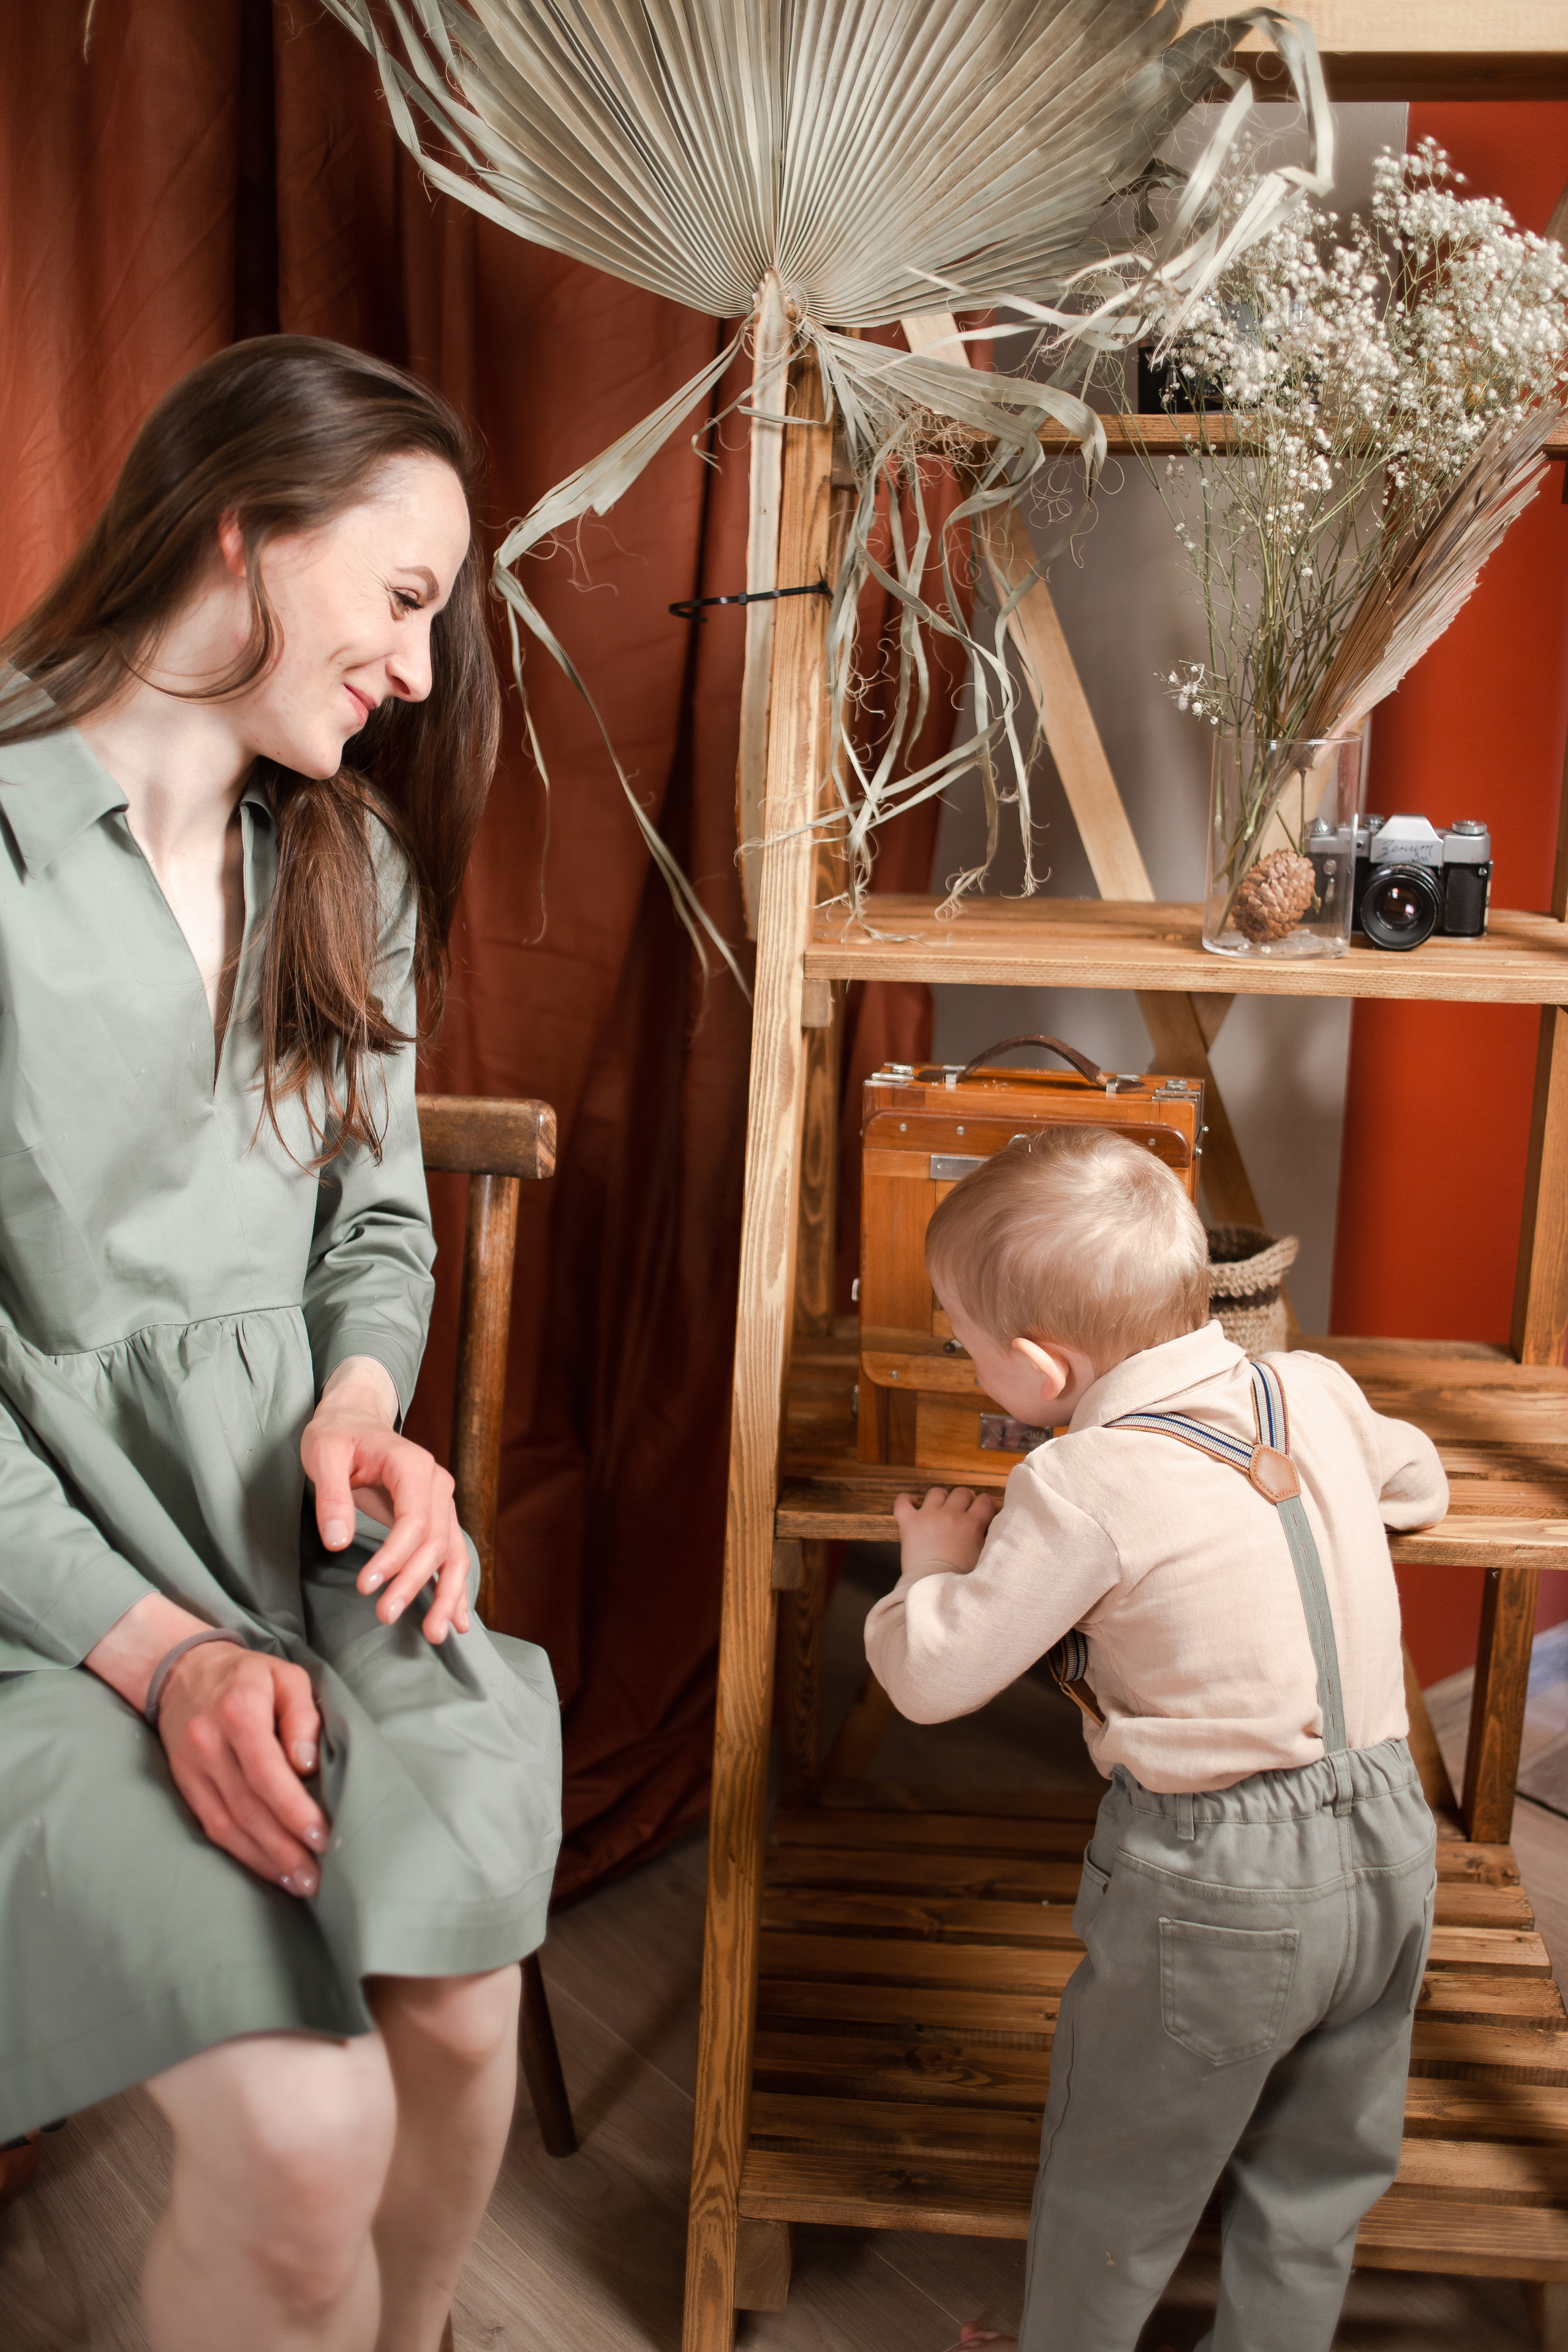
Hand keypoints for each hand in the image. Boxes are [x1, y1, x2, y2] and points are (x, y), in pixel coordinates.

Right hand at [157, 1640, 327, 1896]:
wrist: (182, 1670)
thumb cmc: (248, 1675)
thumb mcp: (286, 1675)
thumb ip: (302, 1715)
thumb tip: (306, 1763)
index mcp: (238, 1711)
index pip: (266, 1771)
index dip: (293, 1809)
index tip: (321, 1836)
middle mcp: (209, 1743)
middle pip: (248, 1806)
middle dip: (284, 1847)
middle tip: (317, 1877)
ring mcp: (191, 1767)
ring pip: (228, 1824)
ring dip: (265, 1859)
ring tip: (299, 1882)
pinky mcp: (184, 1784)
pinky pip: (211, 1826)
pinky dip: (241, 1853)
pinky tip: (269, 1868)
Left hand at [301, 1357, 470, 1642]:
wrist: (355, 1418)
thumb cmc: (336, 1434)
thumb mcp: (323, 1454)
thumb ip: (331, 1496)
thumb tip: (338, 1542)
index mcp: (413, 1465)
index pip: (415, 1520)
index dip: (395, 1556)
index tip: (366, 1585)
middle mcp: (437, 1484)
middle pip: (436, 1541)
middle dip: (414, 1582)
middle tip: (385, 1614)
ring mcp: (441, 1502)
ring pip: (453, 1553)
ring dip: (446, 1595)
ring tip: (435, 1634)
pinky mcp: (436, 1517)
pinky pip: (453, 1555)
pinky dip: (456, 1588)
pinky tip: (458, 1620)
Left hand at [892, 1484, 997, 1576]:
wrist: (933, 1588)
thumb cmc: (958, 1578)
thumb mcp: (982, 1557)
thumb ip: (984, 1538)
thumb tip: (985, 1526)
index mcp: (972, 1524)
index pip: (985, 1500)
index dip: (983, 1504)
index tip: (979, 1510)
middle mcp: (951, 1515)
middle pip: (961, 1492)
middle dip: (963, 1499)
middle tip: (960, 1511)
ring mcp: (929, 1516)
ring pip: (936, 1492)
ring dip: (940, 1498)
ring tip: (939, 1509)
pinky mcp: (909, 1522)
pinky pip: (903, 1501)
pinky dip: (906, 1500)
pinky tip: (913, 1504)